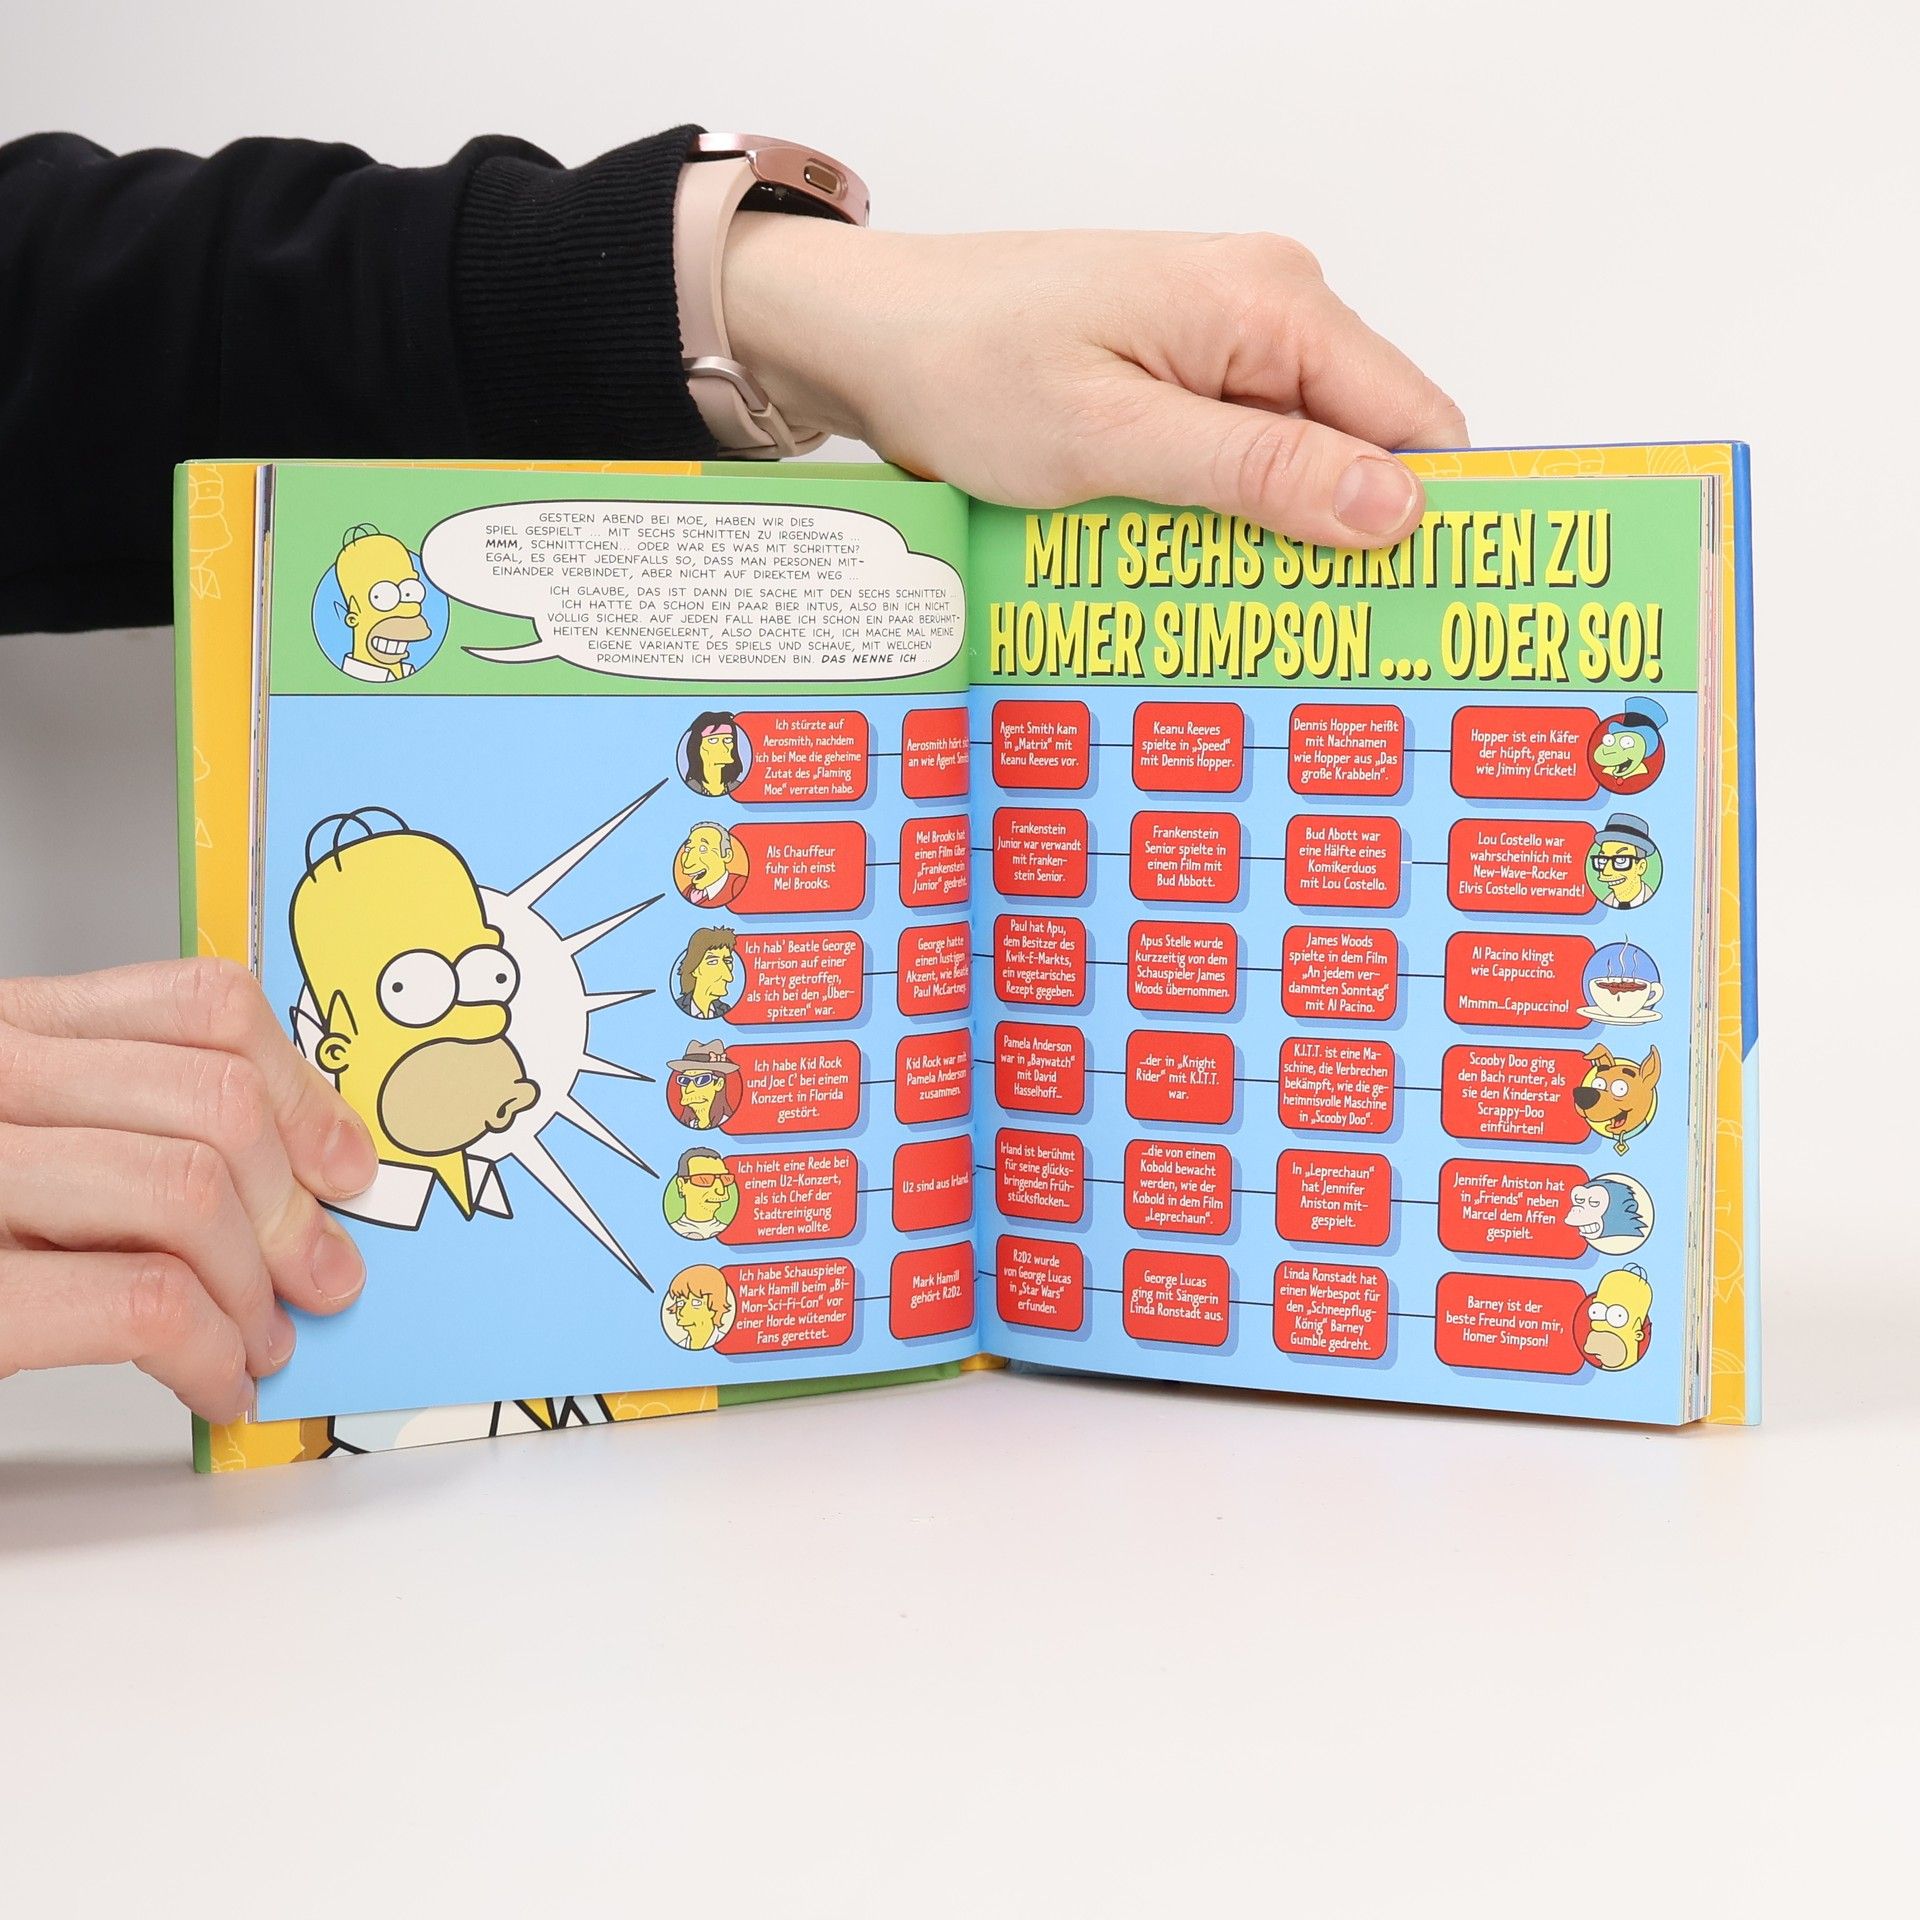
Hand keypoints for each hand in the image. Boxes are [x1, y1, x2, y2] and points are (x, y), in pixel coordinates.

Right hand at [0, 959, 377, 1421]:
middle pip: (217, 1099)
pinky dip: (212, 1354)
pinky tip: (213, 1382)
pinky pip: (146, 1302)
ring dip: (257, 1288)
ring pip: (191, 1189)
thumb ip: (127, 1122)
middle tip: (319, 1274)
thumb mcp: (22, 1138)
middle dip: (295, 1208)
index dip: (304, 1093)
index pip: (204, 1005)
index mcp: (4, 1032)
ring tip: (259, 1340)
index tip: (342, 1165)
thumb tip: (304, 1172)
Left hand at [724, 221, 1465, 547]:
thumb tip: (1391, 507)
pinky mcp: (1181, 371)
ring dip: (1279, 537)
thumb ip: (1255, 470)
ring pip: (1302, 457)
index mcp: (1272, 302)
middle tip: (1314, 641)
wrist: (865, 332)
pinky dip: (1228, 514)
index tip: (1411, 617)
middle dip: (1345, 541)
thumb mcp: (1111, 438)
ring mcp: (1223, 339)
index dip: (1421, 522)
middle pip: (1364, 445)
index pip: (1414, 422)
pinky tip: (1193, 567)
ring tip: (1244, 616)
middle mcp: (1267, 306)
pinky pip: (1243, 453)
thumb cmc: (963, 367)